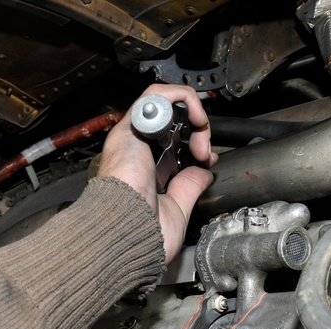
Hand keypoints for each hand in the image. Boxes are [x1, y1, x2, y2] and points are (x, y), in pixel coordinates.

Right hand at [97, 84, 216, 262]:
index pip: (169, 142)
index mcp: (141, 172)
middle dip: (197, 129)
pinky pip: (156, 95)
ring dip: (192, 113)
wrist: (123, 231)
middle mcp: (134, 151)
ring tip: (202, 133)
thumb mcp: (175, 209)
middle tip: (205, 152)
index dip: (194, 142)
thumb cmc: (139, 232)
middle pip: (170, 121)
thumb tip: (203, 174)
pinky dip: (183, 98)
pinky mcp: (131, 126)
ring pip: (164, 104)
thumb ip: (189, 188)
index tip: (207, 159)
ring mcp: (131, 137)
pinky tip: (196, 120)